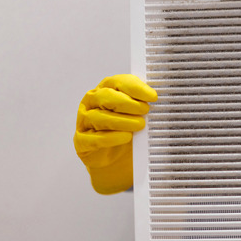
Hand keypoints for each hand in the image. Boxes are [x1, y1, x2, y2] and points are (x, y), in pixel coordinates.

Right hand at [73, 75, 157, 193]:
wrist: (114, 157)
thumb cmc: (125, 128)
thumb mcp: (135, 113)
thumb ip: (143, 102)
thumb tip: (158, 98)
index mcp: (105, 89)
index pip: (118, 82)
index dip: (136, 88)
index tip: (152, 96)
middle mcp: (92, 102)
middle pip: (106, 97)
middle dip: (128, 103)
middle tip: (145, 110)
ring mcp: (84, 121)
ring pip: (99, 117)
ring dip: (122, 121)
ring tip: (140, 125)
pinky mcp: (82, 141)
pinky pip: (94, 138)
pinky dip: (112, 138)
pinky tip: (126, 137)